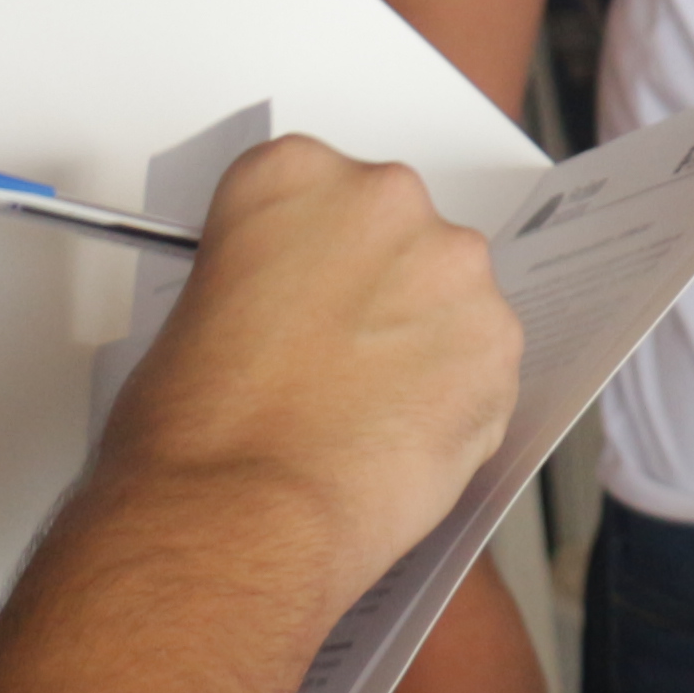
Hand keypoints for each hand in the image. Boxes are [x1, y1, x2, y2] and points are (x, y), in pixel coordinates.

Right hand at [99, 135, 521, 602]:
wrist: (240, 516)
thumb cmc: (194, 433)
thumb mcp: (194, 314)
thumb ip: (263, 280)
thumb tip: (295, 308)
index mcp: (293, 176)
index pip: (315, 189)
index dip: (306, 254)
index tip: (300, 290)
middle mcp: (383, 200)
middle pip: (395, 232)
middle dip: (376, 289)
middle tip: (334, 358)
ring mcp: (453, 267)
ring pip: (449, 295)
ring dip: (421, 340)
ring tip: (366, 411)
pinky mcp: (500, 341)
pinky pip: (484, 360)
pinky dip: (456, 396)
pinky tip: (402, 437)